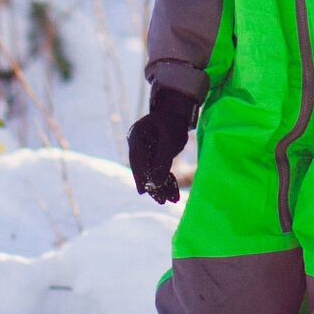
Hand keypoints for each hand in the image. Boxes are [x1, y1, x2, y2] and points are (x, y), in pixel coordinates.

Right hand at [127, 87, 196, 203]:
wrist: (176, 112)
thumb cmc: (172, 121)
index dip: (140, 177)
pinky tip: (173, 193)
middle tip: (162, 202)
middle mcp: (138, 145)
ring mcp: (144, 151)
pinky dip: (167, 181)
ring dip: (162, 187)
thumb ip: (163, 159)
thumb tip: (157, 182)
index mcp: (137, 137)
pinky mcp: (153, 156)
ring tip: (172, 200)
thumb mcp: (170, 139)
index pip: (137, 160)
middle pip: (144, 169)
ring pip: (152, 172)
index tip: (143, 192)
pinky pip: (158, 171)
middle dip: (154, 186)